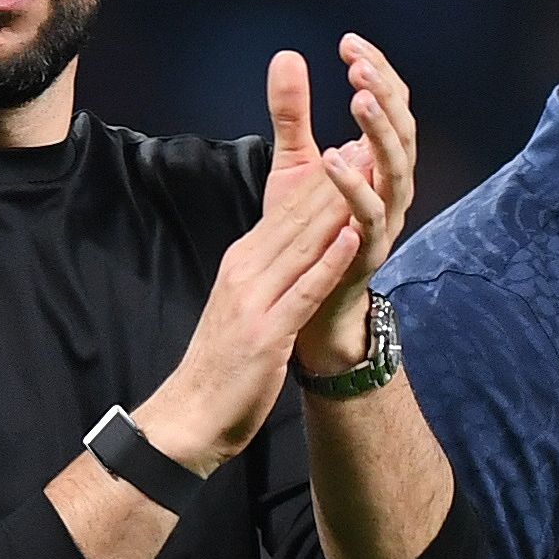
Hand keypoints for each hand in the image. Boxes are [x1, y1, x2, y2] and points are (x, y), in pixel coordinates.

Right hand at [132, 164, 364, 470]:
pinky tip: (352, 237)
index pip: (283, 213)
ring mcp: (256, 302)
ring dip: (337, 208)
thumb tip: (287, 250)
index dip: (318, 179)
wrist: (191, 415)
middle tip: (367, 143)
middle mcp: (245, 273)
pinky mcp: (268, 333)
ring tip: (366, 176)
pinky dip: (329, 262)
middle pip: (295, 219)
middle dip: (333, 181)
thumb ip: (263, 275)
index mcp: (240, 264)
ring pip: (303, 245)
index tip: (348, 148)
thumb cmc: (220, 365)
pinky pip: (305, 291)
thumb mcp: (241, 306)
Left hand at [265, 38, 418, 376]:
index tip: (349, 42)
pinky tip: (334, 160)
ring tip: (359, 100)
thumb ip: (293, 114)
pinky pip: (370, 216)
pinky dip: (355, 188)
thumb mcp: (294, 163)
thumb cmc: (306, 233)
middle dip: (385, 95)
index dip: (376, 72)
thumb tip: (287, 55)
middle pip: (402, 133)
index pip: (390, 106)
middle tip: (361, 65)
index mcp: (379, 163)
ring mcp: (385, 220)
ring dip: (381, 134)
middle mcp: (392, 188)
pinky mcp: (369, 251)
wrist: (306, 305)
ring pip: (396, 170)